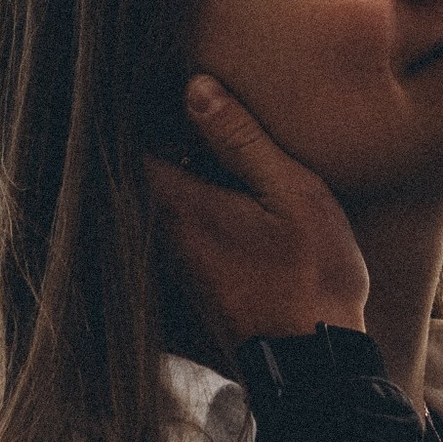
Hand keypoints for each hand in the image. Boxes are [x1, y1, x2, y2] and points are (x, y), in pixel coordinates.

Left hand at [144, 76, 369, 351]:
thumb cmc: (312, 276)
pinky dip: (187, 199)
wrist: (315, 364)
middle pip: (139, 170)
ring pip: (156, 199)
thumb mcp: (291, 192)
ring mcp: (173, 263)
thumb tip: (194, 87)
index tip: (150, 77)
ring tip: (200, 133)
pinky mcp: (191, 282)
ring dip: (174, 167)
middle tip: (175, 95)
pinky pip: (174, 226)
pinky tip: (220, 186)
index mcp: (179, 205)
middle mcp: (163, 234)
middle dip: (154, 133)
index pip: (128, 143)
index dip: (136, 107)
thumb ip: (241, 140)